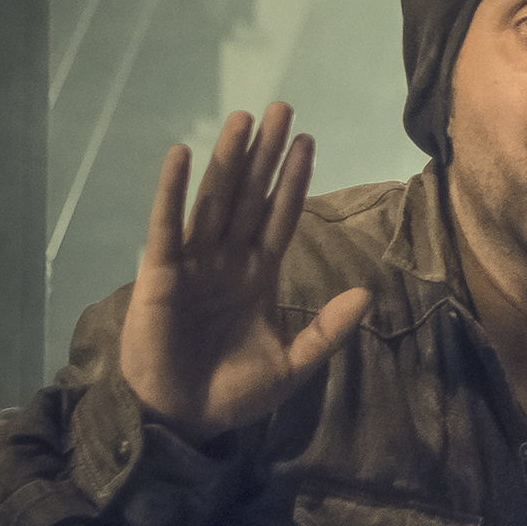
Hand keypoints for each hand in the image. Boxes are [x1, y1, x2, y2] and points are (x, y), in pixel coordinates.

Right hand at [119, 103, 370, 437]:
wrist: (183, 419)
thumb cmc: (233, 392)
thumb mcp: (291, 364)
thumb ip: (327, 331)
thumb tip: (367, 295)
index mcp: (258, 274)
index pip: (280, 216)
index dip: (293, 179)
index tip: (307, 140)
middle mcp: (227, 260)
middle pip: (250, 195)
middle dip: (264, 153)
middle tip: (280, 107)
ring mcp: (193, 264)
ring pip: (214, 200)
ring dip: (227, 159)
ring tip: (242, 118)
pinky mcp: (159, 274)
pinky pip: (166, 226)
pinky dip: (172, 191)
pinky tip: (181, 156)